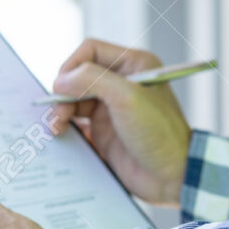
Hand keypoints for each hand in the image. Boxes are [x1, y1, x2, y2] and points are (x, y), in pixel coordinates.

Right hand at [49, 39, 190, 206]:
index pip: (90, 51)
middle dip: (63, 93)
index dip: (72, 66)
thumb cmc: (159, 134)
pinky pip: (77, 124)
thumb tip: (60, 81)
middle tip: (57, 115)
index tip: (61, 87)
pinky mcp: (105, 132)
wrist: (172, 177)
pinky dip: (66, 128)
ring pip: (73, 101)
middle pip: (78, 77)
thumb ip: (92, 80)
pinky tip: (63, 138)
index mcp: (133, 65)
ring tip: (56, 129)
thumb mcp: (127, 98)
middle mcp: (121, 83)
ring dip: (60, 112)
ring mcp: (112, 109)